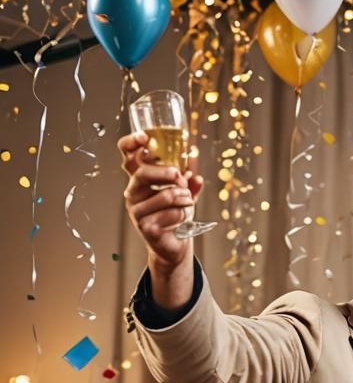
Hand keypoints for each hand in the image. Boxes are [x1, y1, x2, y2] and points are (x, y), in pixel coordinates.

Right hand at [119, 131, 204, 269]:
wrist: (173, 245)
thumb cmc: (175, 215)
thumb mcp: (184, 194)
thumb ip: (188, 183)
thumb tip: (195, 176)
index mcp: (139, 180)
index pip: (127, 157)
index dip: (131, 144)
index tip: (144, 137)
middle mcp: (133, 193)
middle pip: (143, 174)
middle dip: (167, 173)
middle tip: (181, 178)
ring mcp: (136, 211)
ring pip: (165, 195)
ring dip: (184, 198)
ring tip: (188, 203)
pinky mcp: (145, 227)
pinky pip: (172, 214)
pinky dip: (184, 215)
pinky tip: (182, 221)